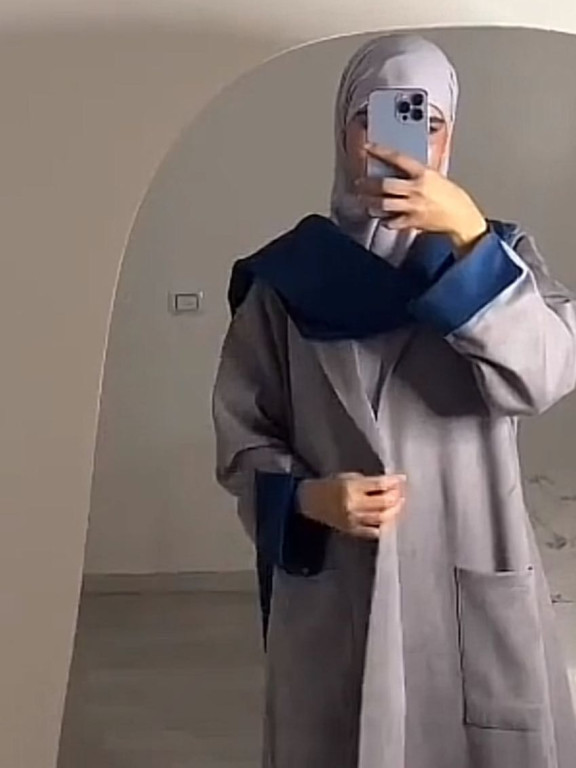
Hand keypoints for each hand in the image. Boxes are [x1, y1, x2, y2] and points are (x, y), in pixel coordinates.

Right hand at [298, 473, 405, 539]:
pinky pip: (373, 531)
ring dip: (394, 511)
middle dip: (396, 496)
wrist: (311, 501)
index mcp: (351, 487)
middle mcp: (353, 504)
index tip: (401, 478)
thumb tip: (390, 485)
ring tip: (399, 504)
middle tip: (401, 492)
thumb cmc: (330, 485)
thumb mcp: (348, 477)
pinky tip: (388, 519)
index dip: (394, 481)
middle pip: (384, 502)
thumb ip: (368, 482)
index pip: (379, 484)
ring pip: (382, 518)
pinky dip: (383, 525)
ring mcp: (353, 520)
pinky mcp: (352, 530)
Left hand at [356, 144, 487, 253]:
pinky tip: (380, 218)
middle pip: (385, 185)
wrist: (461, 217)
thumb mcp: (436, 177)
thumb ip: (417, 174)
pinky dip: (384, 220)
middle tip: (358, 183)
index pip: (397, 158)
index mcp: (423, 174)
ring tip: (362, 201)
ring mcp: (413, 207)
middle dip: (368, 184)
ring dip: (370, 203)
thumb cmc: (452, 197)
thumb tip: (400, 169)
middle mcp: (416, 189)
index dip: (380, 151)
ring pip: (384, 204)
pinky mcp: (412, 222)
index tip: (367, 147)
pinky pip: (392, 222)